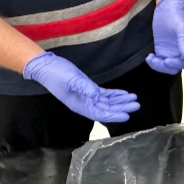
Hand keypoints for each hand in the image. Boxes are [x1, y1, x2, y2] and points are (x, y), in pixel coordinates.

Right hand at [23, 52, 139, 122]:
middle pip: (106, 109)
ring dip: (120, 101)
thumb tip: (96, 96)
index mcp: (79, 105)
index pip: (100, 114)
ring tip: (134, 99)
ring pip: (107, 102)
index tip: (127, 116)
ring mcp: (86, 96)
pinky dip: (114, 94)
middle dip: (121, 108)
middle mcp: (84, 103)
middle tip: (136, 105)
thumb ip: (85, 88)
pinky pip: (104, 94)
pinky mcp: (88, 88)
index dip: (113, 116)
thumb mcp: (71, 80)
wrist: (47, 67)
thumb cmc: (57, 75)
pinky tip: (124, 93)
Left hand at [146, 0, 183, 73]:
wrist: (167, 8)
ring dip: (158, 65)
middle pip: (175, 67)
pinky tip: (150, 56)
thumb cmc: (177, 15)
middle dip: (165, 66)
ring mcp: (171, 51)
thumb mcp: (182, 29)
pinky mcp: (163, 49)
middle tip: (157, 59)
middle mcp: (181, 50)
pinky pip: (159, 61)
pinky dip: (154, 62)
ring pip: (166, 66)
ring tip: (151, 58)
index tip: (167, 60)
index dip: (176, 64)